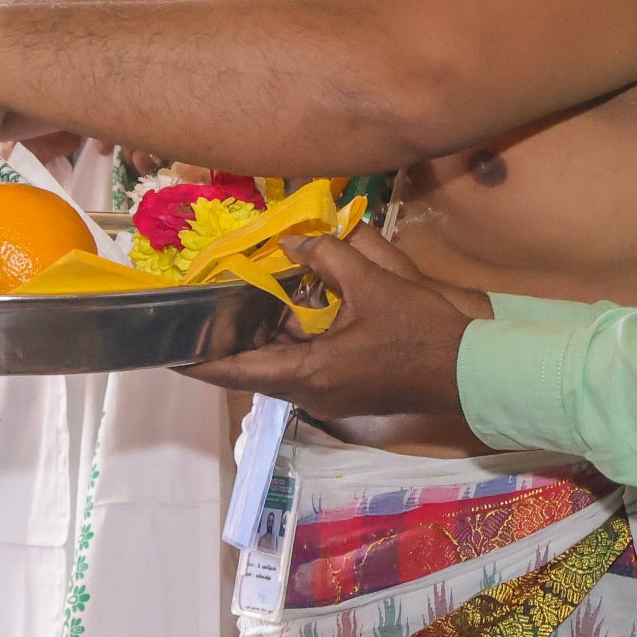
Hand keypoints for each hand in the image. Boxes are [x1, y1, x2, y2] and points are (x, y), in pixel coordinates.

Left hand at [189, 231, 491, 426]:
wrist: (471, 372)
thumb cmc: (421, 334)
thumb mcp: (374, 285)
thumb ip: (329, 257)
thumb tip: (296, 242)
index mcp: (307, 374)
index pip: (235, 372)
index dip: (197, 362)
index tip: (166, 351)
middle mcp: (310, 392)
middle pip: (252, 367)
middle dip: (225, 339)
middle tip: (199, 308)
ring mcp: (327, 394)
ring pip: (278, 363)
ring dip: (260, 335)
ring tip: (233, 299)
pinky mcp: (344, 388)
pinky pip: (302, 363)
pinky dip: (289, 338)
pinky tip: (286, 304)